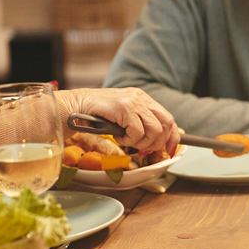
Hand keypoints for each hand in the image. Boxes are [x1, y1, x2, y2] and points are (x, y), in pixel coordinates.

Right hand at [59, 88, 179, 153]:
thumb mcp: (124, 117)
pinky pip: (137, 131)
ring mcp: (134, 101)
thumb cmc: (97, 114)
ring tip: (126, 140)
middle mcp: (141, 98)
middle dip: (157, 142)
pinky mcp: (124, 107)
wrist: (75, 106)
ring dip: (141, 142)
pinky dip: (129, 140)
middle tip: (142, 148)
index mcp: (143, 99)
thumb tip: (155, 142)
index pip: (169, 118)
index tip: (170, 150)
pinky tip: (117, 136)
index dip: (173, 137)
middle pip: (166, 124)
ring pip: (154, 130)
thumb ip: (139, 123)